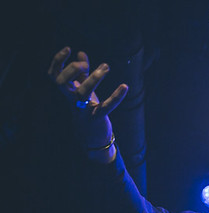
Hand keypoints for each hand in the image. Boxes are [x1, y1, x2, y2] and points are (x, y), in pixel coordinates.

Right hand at [48, 46, 127, 162]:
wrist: (93, 136)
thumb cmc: (87, 109)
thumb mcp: (84, 90)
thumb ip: (82, 72)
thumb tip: (81, 53)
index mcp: (67, 91)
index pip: (54, 75)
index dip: (57, 61)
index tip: (68, 48)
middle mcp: (72, 100)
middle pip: (63, 83)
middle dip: (73, 69)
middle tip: (86, 63)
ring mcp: (83, 110)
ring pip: (83, 93)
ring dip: (94, 78)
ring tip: (106, 66)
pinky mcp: (97, 118)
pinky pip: (106, 107)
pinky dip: (115, 97)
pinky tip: (124, 86)